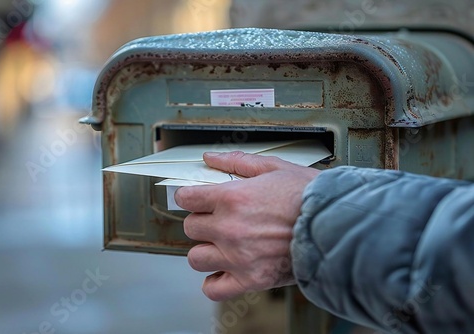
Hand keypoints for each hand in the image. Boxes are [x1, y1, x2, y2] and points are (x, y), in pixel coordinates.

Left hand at [174, 151, 319, 300]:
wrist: (338, 227)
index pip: (187, 198)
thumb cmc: (310, 197)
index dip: (190, 196)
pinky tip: (224, 270)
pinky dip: (214, 281)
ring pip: (196, 257)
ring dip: (206, 250)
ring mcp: (238, 257)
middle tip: (218, 219)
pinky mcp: (250, 280)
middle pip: (190, 227)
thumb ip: (238, 162)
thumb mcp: (275, 168)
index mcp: (232, 198)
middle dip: (201, 221)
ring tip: (222, 244)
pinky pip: (213, 288)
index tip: (195, 199)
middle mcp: (230, 229)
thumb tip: (212, 158)